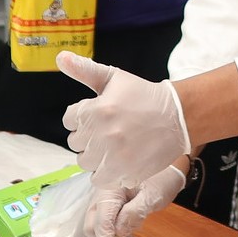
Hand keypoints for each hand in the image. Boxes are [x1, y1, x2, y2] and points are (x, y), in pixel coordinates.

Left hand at [59, 54, 192, 189]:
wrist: (177, 116)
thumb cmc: (143, 95)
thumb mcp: (114, 77)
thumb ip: (84, 69)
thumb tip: (60, 57)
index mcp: (97, 109)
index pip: (69, 120)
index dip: (83, 116)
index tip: (99, 114)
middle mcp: (103, 134)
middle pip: (75, 142)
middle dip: (89, 135)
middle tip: (109, 128)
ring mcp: (114, 156)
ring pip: (85, 162)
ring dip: (95, 155)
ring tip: (113, 145)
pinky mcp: (125, 172)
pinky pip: (99, 179)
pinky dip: (105, 172)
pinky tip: (117, 160)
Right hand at [88, 165, 185, 236]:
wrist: (166, 167)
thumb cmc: (162, 178)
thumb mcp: (153, 196)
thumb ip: (134, 213)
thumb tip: (119, 233)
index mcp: (109, 188)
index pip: (101, 223)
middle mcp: (100, 194)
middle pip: (91, 226)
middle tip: (129, 236)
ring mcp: (102, 199)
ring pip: (95, 226)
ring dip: (111, 235)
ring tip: (134, 222)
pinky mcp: (107, 204)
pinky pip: (103, 222)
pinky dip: (114, 229)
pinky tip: (130, 220)